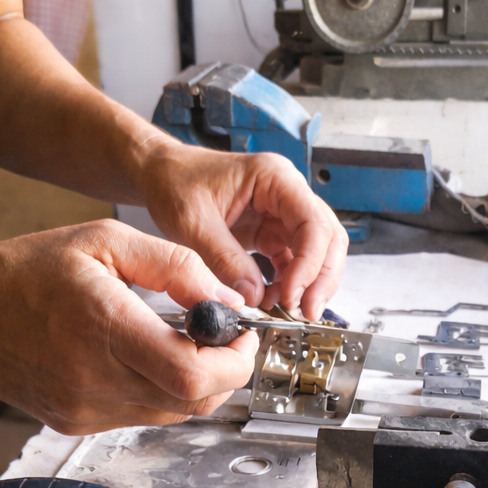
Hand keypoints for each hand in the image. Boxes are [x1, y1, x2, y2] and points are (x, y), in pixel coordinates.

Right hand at [0, 221, 258, 432]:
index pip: (194, 375)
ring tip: (182, 343)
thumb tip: (226, 299)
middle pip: (195, 401)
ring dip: (196, 382)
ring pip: (175, 413)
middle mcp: (95, 379)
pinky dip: (161, 391)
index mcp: (104, 327)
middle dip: (226, 371)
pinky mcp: (78, 423)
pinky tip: (146, 358)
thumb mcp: (105, 239)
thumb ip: (175, 266)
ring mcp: (85, 409)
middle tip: (224, 339)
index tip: (241, 334)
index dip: (235, 360)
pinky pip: (144, 416)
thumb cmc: (26, 270)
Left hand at [137, 140, 348, 319]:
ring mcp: (281, 214)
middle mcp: (286, 194)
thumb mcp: (194, 223)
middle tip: (306, 312)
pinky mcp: (270, 233)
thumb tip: (254, 297)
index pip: (314, 223)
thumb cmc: (175, 182)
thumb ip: (225, 260)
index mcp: (275, 178)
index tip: (293, 295)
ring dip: (308, 284)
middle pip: (326, 239)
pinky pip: (292, 261)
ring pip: (315, 253)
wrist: (160, 175)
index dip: (311, 263)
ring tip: (286, 311)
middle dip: (320, 278)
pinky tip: (273, 301)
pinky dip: (288, 284)